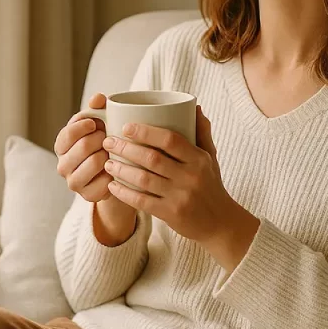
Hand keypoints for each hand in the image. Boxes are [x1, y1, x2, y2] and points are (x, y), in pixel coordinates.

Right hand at [54, 93, 112, 202]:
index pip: (67, 133)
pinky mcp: (87, 196)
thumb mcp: (100, 122)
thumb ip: (97, 108)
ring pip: (95, 162)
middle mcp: (62, 165)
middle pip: (83, 146)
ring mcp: (73, 182)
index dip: (84, 126)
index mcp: (61, 145)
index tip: (96, 123)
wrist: (113, 171)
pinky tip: (117, 168)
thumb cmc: (103, 141)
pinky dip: (114, 173)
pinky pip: (105, 181)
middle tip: (109, 138)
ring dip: (109, 154)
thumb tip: (98, 98)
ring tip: (114, 151)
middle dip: (101, 139)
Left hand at [101, 105, 254, 251]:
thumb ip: (202, 132)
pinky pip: (142, 202)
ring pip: (144, 180)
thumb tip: (195, 106)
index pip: (170, 140)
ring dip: (121, 170)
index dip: (146, 132)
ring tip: (107, 162)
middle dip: (126, 148)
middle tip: (108, 142)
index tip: (126, 127)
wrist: (220, 222)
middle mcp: (190, 177)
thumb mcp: (211, 157)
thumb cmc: (211, 184)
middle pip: (152, 159)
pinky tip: (112, 186)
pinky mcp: (171, 214)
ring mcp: (180, 197)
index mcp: (199, 159)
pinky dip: (124, 193)